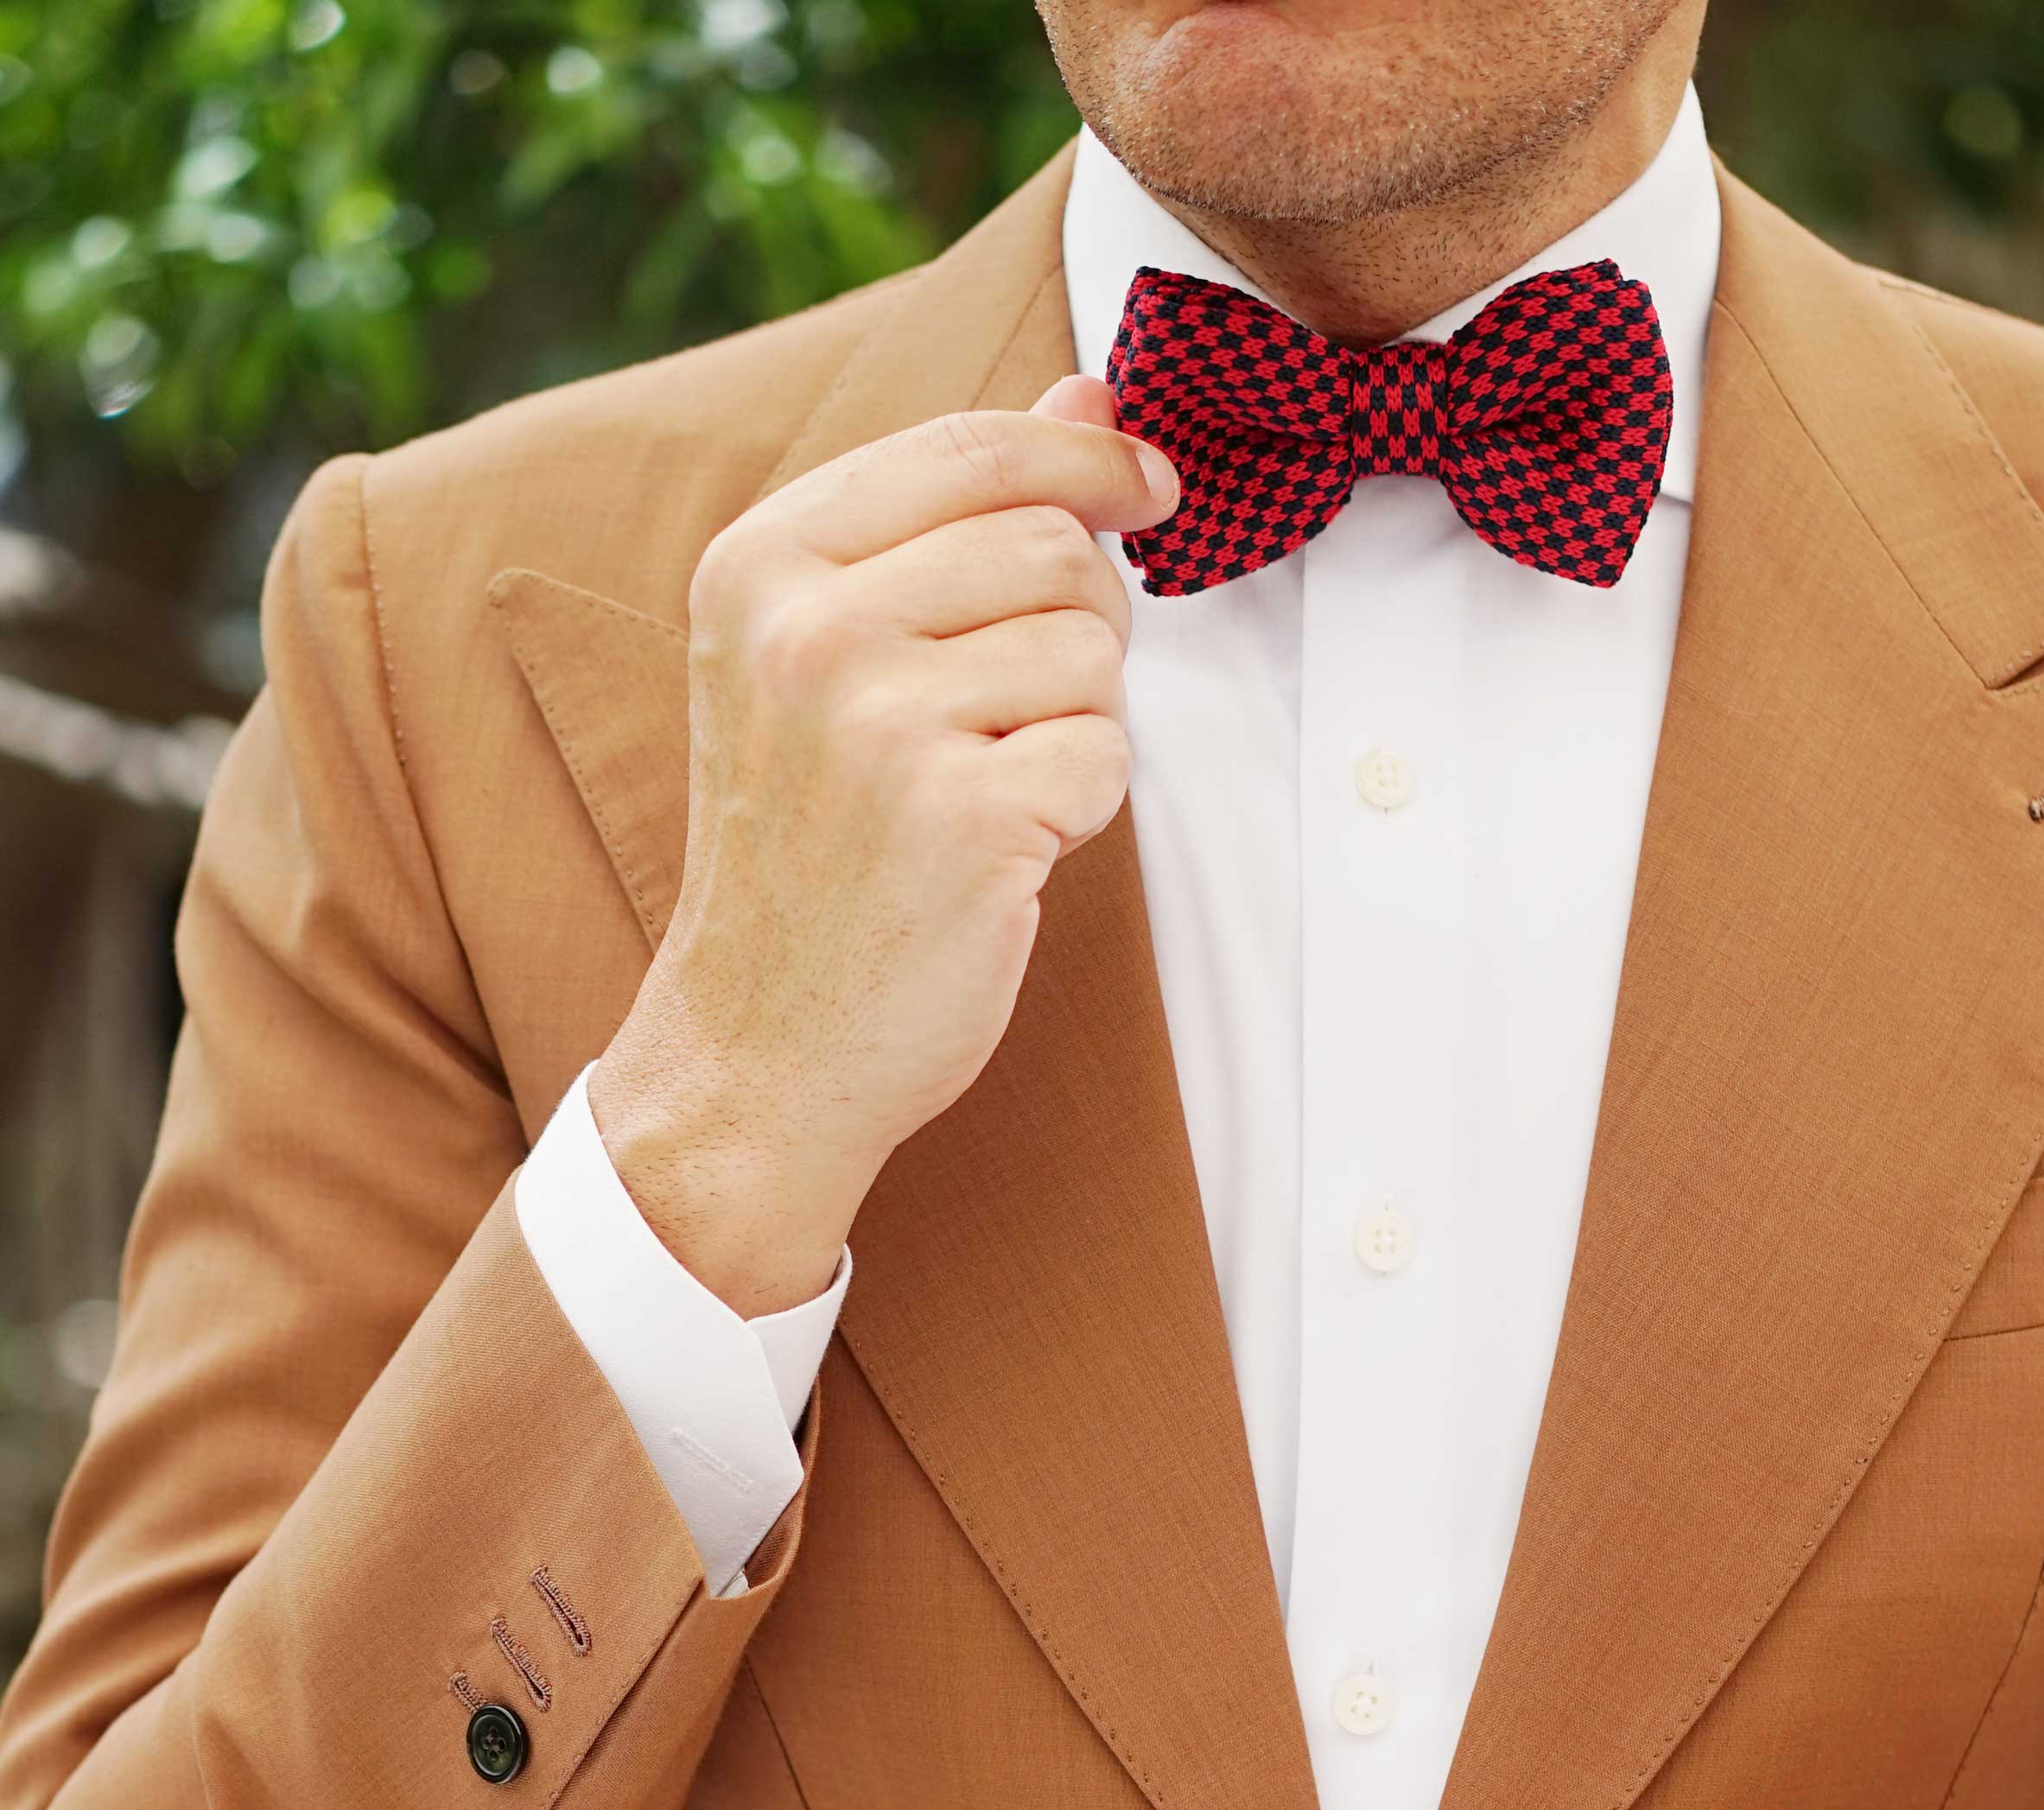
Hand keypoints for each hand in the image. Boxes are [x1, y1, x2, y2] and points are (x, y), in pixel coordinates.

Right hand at [590, 380, 1177, 1310]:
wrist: (760, 1044)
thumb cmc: (811, 848)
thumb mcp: (836, 657)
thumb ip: (956, 517)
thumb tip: (1092, 396)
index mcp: (761, 564)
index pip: (970, 448)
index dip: (1084, 458)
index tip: (1148, 488)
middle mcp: (808, 630)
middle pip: (1051, 546)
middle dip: (1081, 623)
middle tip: (1020, 712)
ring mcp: (882, 727)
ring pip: (1091, 652)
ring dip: (1078, 725)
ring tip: (989, 790)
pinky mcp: (962, 821)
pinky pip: (1102, 760)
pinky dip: (1079, 809)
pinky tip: (1001, 852)